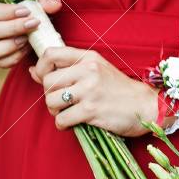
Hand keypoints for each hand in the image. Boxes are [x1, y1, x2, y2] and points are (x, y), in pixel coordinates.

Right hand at [0, 0, 62, 68]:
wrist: (36, 30)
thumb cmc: (33, 14)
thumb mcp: (38, 4)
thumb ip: (45, 2)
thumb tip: (55, 4)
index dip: (5, 11)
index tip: (26, 11)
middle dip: (13, 28)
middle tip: (33, 24)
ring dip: (10, 45)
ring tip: (27, 40)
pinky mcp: (1, 59)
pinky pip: (1, 63)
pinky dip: (15, 57)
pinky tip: (27, 49)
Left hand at [31, 44, 159, 136]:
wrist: (146, 106)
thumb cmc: (119, 90)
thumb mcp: (96, 71)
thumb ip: (66, 69)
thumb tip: (33, 71)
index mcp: (88, 58)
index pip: (50, 54)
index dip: (41, 68)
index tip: (46, 79)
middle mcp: (88, 70)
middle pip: (47, 81)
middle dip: (49, 96)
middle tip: (61, 103)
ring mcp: (89, 90)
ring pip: (51, 101)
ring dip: (55, 111)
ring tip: (67, 113)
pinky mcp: (91, 110)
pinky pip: (62, 119)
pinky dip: (63, 125)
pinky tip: (73, 123)